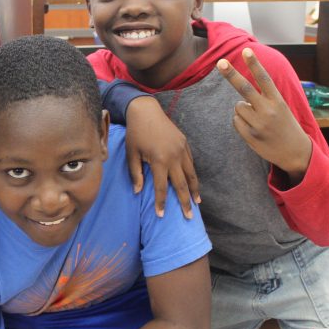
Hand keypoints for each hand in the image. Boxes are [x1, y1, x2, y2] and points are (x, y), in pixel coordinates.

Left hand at [124, 96, 199, 217]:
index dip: (161, 202)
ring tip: (197, 202)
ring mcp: (181, 149)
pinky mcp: (185, 144)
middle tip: (189, 217)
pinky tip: (193, 183)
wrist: (146, 111)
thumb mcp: (132, 154)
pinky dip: (193, 175)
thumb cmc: (135, 133)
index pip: (161, 187)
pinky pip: (191, 163)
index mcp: (159, 160)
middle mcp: (174, 156)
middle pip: (181, 184)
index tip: (161, 216)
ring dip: (194, 189)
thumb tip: (138, 192)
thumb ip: (135, 174)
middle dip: (185, 202)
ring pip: (191, 174)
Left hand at [217, 48, 311, 183]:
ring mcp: (258, 124)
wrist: (295, 152)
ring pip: (238, 106)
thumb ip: (265, 98)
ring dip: (243, 109)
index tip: (247, 50)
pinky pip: (235, 121)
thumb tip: (241, 91)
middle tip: (220, 62)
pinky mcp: (250, 136)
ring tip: (258, 118)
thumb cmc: (285, 126)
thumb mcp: (281, 108)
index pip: (264, 78)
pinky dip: (240, 121)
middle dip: (231, 74)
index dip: (254, 64)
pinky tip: (253, 128)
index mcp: (278, 101)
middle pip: (245, 88)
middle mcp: (268, 111)